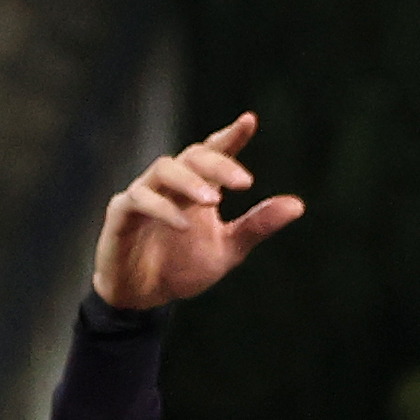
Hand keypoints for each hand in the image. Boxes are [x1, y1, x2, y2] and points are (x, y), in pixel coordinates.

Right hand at [94, 112, 304, 313]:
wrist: (143, 299)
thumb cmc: (181, 268)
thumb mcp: (228, 250)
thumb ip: (257, 225)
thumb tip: (298, 205)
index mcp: (197, 187)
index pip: (214, 152)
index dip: (231, 136)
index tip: (250, 121)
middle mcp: (170, 183)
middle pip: (192, 156)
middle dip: (218, 164)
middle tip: (244, 182)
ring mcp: (143, 194)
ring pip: (164, 170)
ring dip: (190, 182)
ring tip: (214, 200)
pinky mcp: (121, 214)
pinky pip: (139, 201)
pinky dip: (162, 209)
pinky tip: (184, 225)